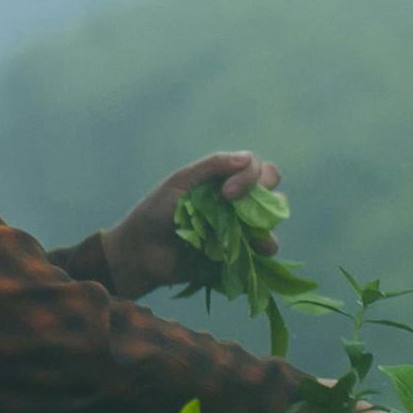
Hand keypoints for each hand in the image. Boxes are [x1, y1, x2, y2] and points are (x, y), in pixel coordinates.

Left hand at [101, 150, 283, 301]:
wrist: (141, 252)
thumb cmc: (156, 212)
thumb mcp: (180, 183)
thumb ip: (212, 167)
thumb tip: (247, 158)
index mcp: (223, 179)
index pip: (255, 167)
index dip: (250, 177)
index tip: (227, 193)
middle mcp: (236, 201)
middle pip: (271, 190)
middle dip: (264, 195)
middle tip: (238, 208)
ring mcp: (238, 227)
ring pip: (270, 220)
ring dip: (267, 225)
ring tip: (253, 236)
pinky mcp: (237, 253)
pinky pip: (263, 250)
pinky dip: (264, 248)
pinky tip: (254, 250)